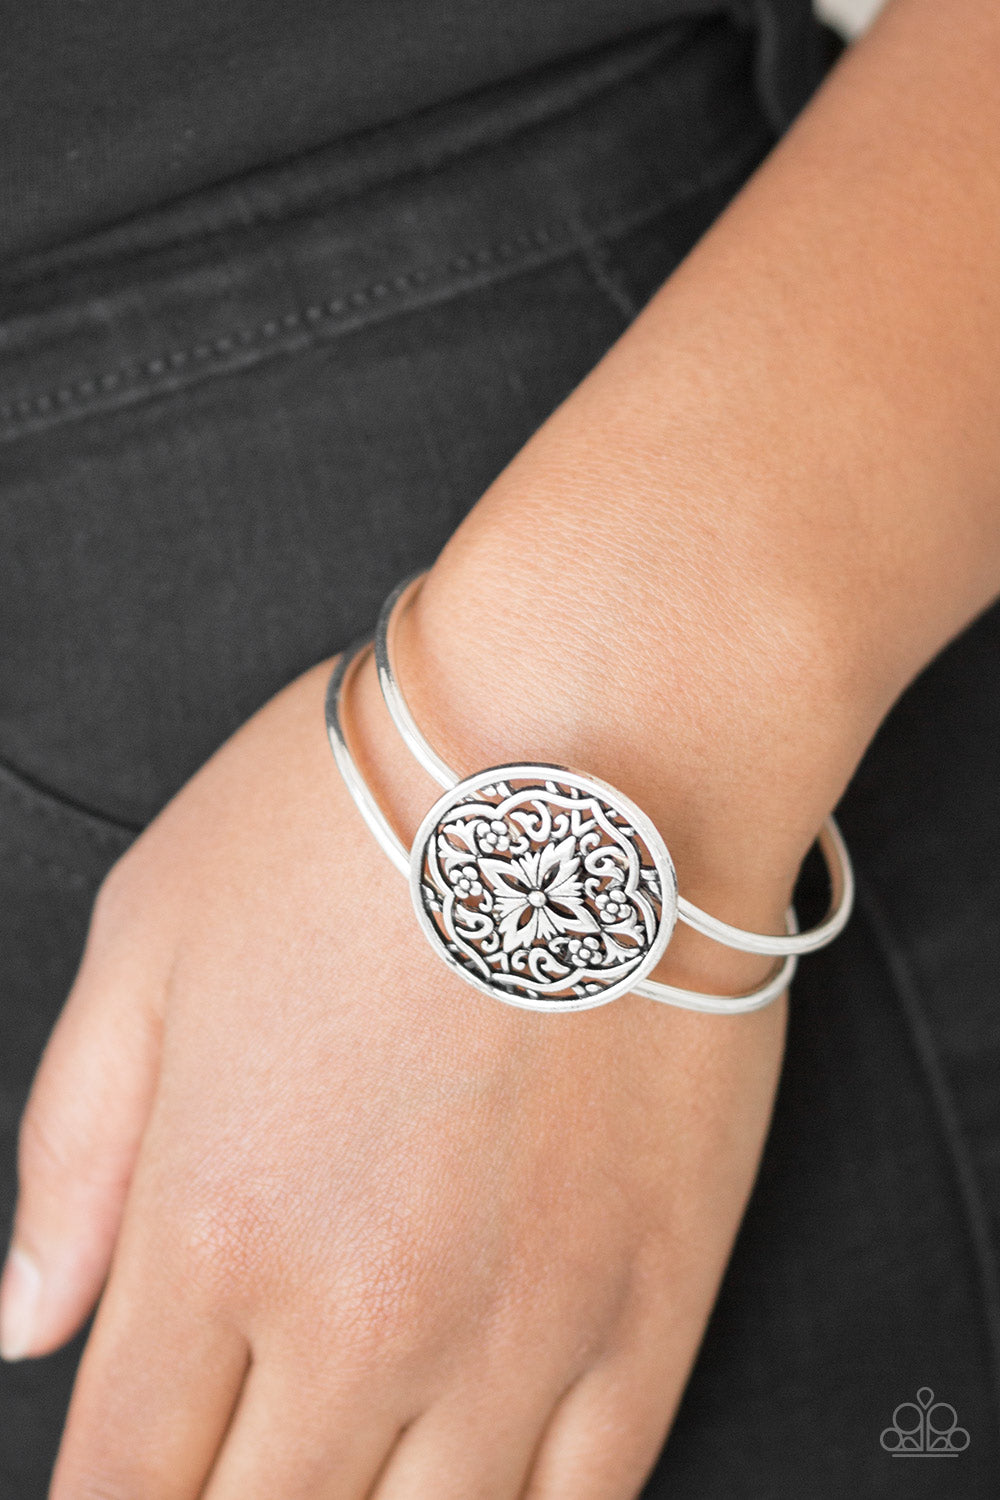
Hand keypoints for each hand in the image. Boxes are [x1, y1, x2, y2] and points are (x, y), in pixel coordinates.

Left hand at [2, 650, 785, 1498]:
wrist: (592, 754)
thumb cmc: (358, 819)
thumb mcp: (149, 937)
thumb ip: (74, 1149)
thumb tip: (28, 1315)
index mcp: (214, 1227)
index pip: (122, 1479)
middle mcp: (360, 1316)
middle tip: (237, 1479)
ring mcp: (520, 1327)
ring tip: (352, 1484)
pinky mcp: (650, 1301)